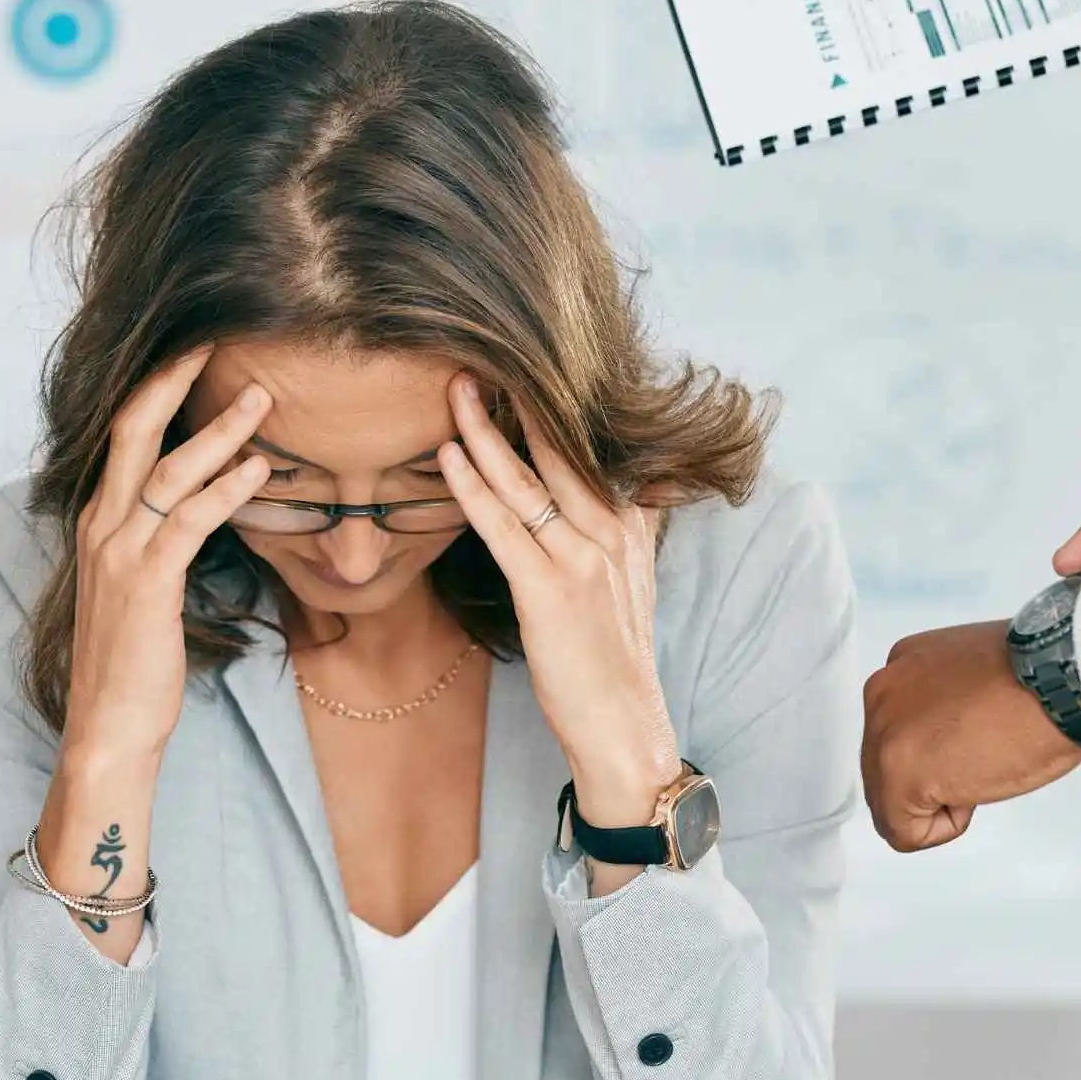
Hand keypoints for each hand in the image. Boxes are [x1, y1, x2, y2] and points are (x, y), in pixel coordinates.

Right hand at [38, 347, 270, 961]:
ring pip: (166, 468)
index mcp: (99, 521)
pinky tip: (260, 468)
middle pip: (131, 428)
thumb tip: (205, 505)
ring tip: (265, 397)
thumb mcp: (143, 588)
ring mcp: (119, 553)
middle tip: (218, 338)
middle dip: (174, 379)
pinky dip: (226, 487)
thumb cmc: (134, 662)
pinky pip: (188, 521)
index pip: (124, 435)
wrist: (108, 729)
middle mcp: (101, 525)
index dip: (158, 389)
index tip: (198, 350)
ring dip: (219, 429)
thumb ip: (163, 540)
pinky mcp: (146, 584)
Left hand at [436, 375, 678, 838]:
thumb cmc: (613, 657)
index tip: (516, 363)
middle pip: (559, 449)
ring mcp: (582, 559)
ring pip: (527, 479)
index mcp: (628, 524)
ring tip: (454, 388)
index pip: (588, 448)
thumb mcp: (631, 581)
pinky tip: (449, 455)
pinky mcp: (550, 591)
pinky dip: (474, 486)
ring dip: (486, 430)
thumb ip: (628, 527)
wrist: (623, 727)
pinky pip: (504, 526)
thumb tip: (629, 488)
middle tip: (478, 352)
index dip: (553, 405)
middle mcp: (610, 531)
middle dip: (518, 400)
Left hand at [861, 622, 1080, 852]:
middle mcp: (883, 696)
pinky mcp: (898, 776)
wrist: (1057, 681)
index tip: (979, 738)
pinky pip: (903, 831)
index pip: (898, 732)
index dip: (942, 751)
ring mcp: (885, 737)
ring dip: (937, 801)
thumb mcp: (976, 677)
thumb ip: (946, 703)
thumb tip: (949, 739)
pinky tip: (972, 794)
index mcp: (902, 669)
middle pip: (885, 767)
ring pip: (889, 801)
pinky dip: (942, 829)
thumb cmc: (1040, 678)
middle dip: (932, 778)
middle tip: (982, 758)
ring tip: (981, 770)